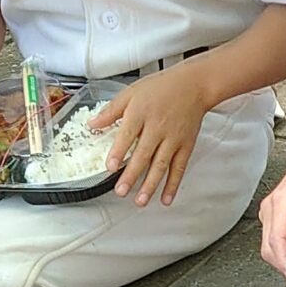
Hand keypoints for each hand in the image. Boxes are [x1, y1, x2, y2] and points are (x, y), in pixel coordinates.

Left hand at [92, 62, 211, 207]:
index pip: (128, 135)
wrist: (193, 85)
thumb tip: (92, 124)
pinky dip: (173, 184)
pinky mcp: (185, 146)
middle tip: (121, 191)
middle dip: (132, 175)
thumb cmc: (161, 87)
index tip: (111, 167)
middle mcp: (158, 127)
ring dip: (151, 185)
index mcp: (141, 113)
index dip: (119, 152)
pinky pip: (179, 168)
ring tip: (140, 201)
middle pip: (143, 155)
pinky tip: (165, 198)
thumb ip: (111, 111)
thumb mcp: (131, 92)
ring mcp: (173, 139)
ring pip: (161, 165)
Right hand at [258, 141, 285, 280]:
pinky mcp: (276, 215)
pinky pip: (275, 239)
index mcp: (281, 202)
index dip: (283, 261)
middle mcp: (271, 208)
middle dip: (282, 264)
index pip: (276, 239)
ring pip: (269, 245)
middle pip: (268, 247)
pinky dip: (285, 250)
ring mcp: (272, 212)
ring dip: (283, 258)